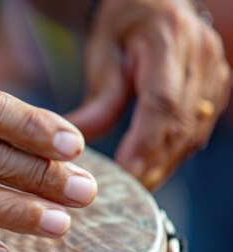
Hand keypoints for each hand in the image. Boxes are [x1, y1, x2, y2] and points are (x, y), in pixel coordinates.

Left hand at [68, 0, 231, 189]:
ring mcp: (214, 70)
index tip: (127, 171)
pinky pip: (199, 127)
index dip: (146, 141)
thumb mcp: (101, 52)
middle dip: (155, 160)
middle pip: (182, 121)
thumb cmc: (121, 24)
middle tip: (129, 190)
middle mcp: (201, 54)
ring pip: (194, 129)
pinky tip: (155, 166)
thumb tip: (78, 141)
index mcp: (168, 38)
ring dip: (167, 161)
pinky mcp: (216, 85)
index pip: (162, 100)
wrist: (153, 2)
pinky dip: (176, 151)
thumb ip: (99, 98)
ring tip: (139, 185)